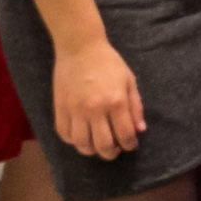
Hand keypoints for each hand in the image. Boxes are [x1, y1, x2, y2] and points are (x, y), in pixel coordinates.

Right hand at [52, 41, 144, 161]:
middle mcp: (95, 109)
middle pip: (103, 145)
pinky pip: (64, 133)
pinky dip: (72, 140)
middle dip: (111, 153)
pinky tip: (80, 137)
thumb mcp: (129, 81)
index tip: (130, 145)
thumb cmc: (109, 62)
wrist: (80, 47)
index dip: (130, 145)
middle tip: (114, 150)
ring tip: (96, 146)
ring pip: (82, 144)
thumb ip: (135, 107)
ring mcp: (75, 110)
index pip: (125, 135)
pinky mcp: (60, 108)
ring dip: (91, 150)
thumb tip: (140, 130)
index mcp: (116, 102)